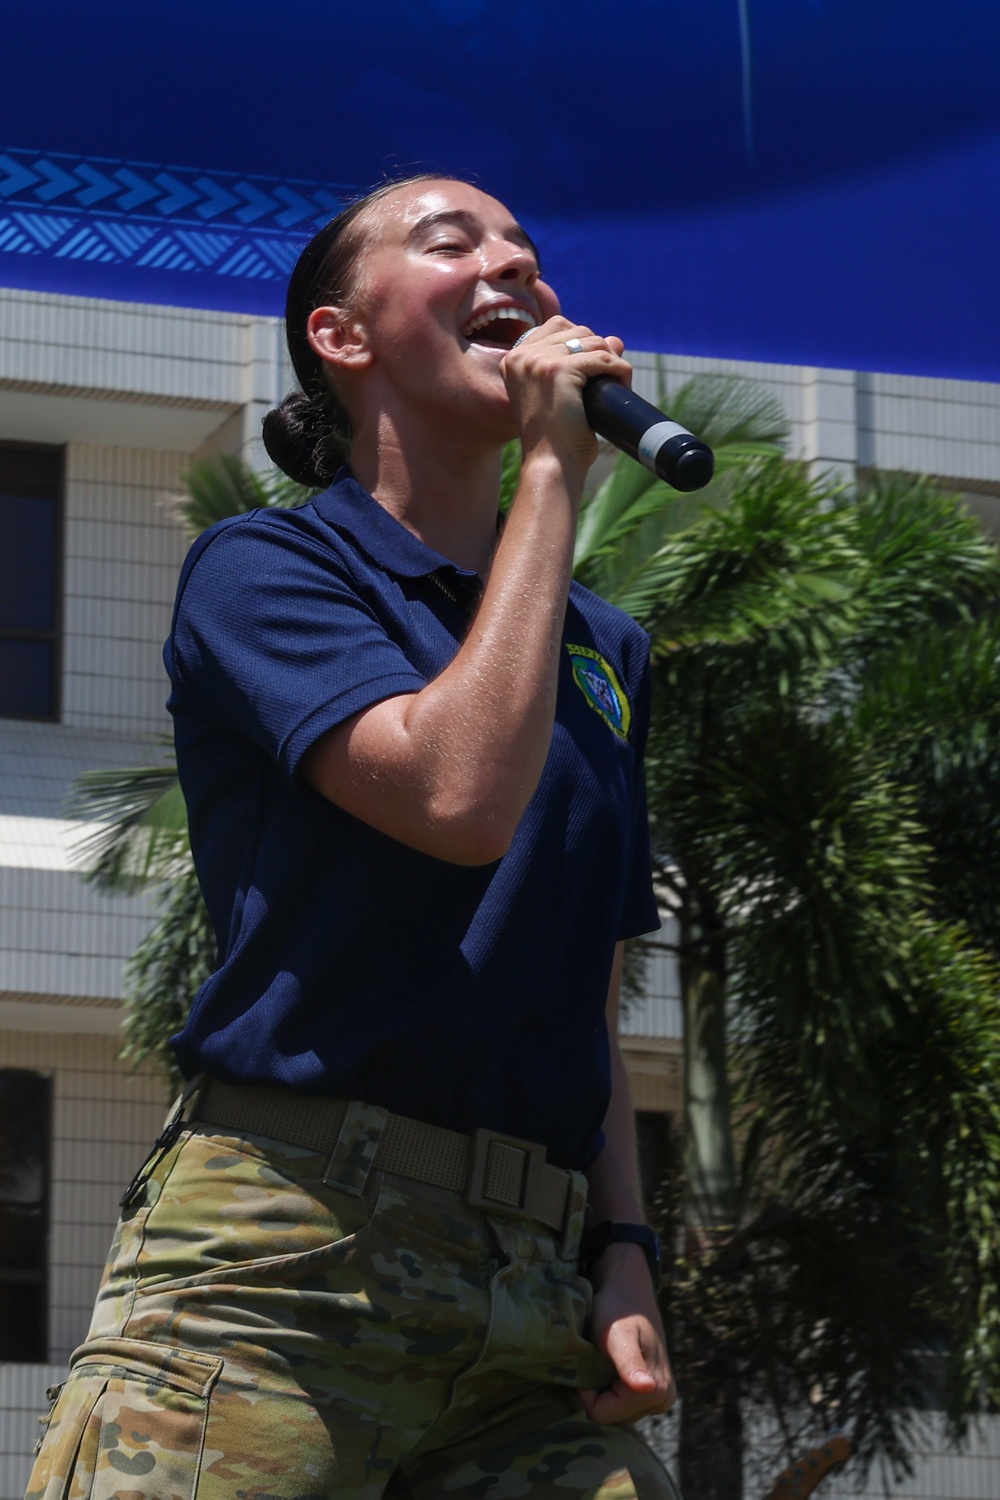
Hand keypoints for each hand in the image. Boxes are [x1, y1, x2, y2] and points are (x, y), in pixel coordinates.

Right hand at [500, 316, 630, 479]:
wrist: (551, 465)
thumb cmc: (558, 438)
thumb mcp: (565, 394)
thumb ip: (583, 361)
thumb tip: (616, 339)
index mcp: (514, 360)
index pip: (557, 325)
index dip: (582, 342)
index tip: (592, 370)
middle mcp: (521, 356)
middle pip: (577, 329)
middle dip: (599, 351)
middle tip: (607, 381)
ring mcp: (537, 361)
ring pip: (592, 341)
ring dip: (611, 360)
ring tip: (615, 386)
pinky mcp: (558, 370)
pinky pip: (602, 357)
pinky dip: (619, 370)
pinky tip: (622, 385)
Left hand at [580, 1242, 676, 1424]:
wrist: (628, 1290)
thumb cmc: (618, 1309)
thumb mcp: (617, 1334)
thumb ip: (629, 1363)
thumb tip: (648, 1388)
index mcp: (655, 1391)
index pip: (603, 1415)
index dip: (587, 1391)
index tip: (589, 1361)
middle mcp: (663, 1400)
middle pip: (612, 1417)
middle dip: (597, 1392)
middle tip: (597, 1358)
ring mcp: (660, 1398)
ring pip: (615, 1412)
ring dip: (603, 1389)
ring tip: (604, 1359)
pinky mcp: (653, 1392)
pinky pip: (622, 1404)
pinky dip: (609, 1387)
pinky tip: (610, 1364)